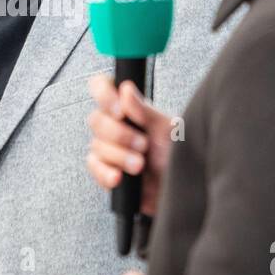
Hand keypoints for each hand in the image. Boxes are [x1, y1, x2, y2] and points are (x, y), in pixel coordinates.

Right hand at [86, 74, 171, 217]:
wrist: (180, 187)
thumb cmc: (176, 155)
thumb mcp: (166, 128)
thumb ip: (144, 109)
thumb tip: (125, 89)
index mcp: (128, 107)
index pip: (101, 86)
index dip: (104, 94)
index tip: (120, 110)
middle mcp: (114, 125)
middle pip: (96, 119)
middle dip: (120, 134)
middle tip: (143, 144)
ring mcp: (107, 148)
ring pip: (96, 145)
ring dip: (120, 156)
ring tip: (140, 165)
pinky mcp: (105, 170)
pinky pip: (94, 168)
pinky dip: (107, 173)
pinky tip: (120, 177)